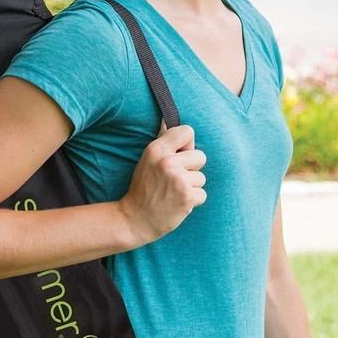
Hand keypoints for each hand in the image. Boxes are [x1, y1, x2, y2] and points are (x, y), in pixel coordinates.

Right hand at [118, 119, 206, 244]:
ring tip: (174, 193)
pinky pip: (203, 194)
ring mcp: (179, 180)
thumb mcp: (147, 159)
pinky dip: (193, 201)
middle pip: (201, 156)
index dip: (187, 145)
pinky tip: (178, 203)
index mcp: (157, 149)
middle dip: (191, 168)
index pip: (188, 131)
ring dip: (191, 187)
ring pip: (201, 177)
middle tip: (174, 180)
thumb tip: (167, 118)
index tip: (179, 156)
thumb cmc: (143, 188)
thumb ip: (162, 141)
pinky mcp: (187, 197)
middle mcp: (168, 162)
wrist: (135, 219)